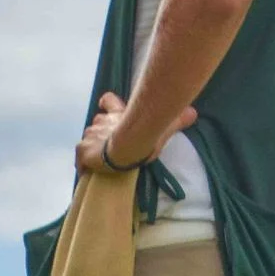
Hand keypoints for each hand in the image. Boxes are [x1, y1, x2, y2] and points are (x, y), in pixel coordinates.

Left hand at [73, 91, 197, 174]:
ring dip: (92, 149)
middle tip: (106, 146)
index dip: (107, 104)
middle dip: (100, 133)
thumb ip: (178, 119)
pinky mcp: (83, 150)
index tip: (104, 104)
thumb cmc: (147, 134)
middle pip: (96, 123)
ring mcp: (90, 135)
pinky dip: (83, 167)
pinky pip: (80, 160)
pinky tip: (87, 174)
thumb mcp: (164, 126)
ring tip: (99, 162)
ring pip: (87, 140)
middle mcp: (102, 121)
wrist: (128, 144)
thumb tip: (194, 113)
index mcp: (119, 113)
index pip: (109, 101)